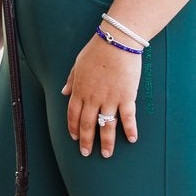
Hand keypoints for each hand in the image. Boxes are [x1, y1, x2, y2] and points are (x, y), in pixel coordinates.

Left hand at [62, 35, 140, 158]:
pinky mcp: (126, 96)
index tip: (75, 138)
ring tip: (107, 154)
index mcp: (80, 90)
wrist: (117, 41)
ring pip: (106, 126)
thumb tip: (64, 92)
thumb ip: (71, 80)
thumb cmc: (97, 50)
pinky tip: (132, 139)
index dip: (73, 128)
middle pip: (88, 125)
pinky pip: (127, 117)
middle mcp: (93, 98)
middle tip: (87, 153)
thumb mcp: (78, 64)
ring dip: (106, 142)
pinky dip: (130, 130)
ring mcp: (110, 99)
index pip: (73, 115)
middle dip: (86, 141)